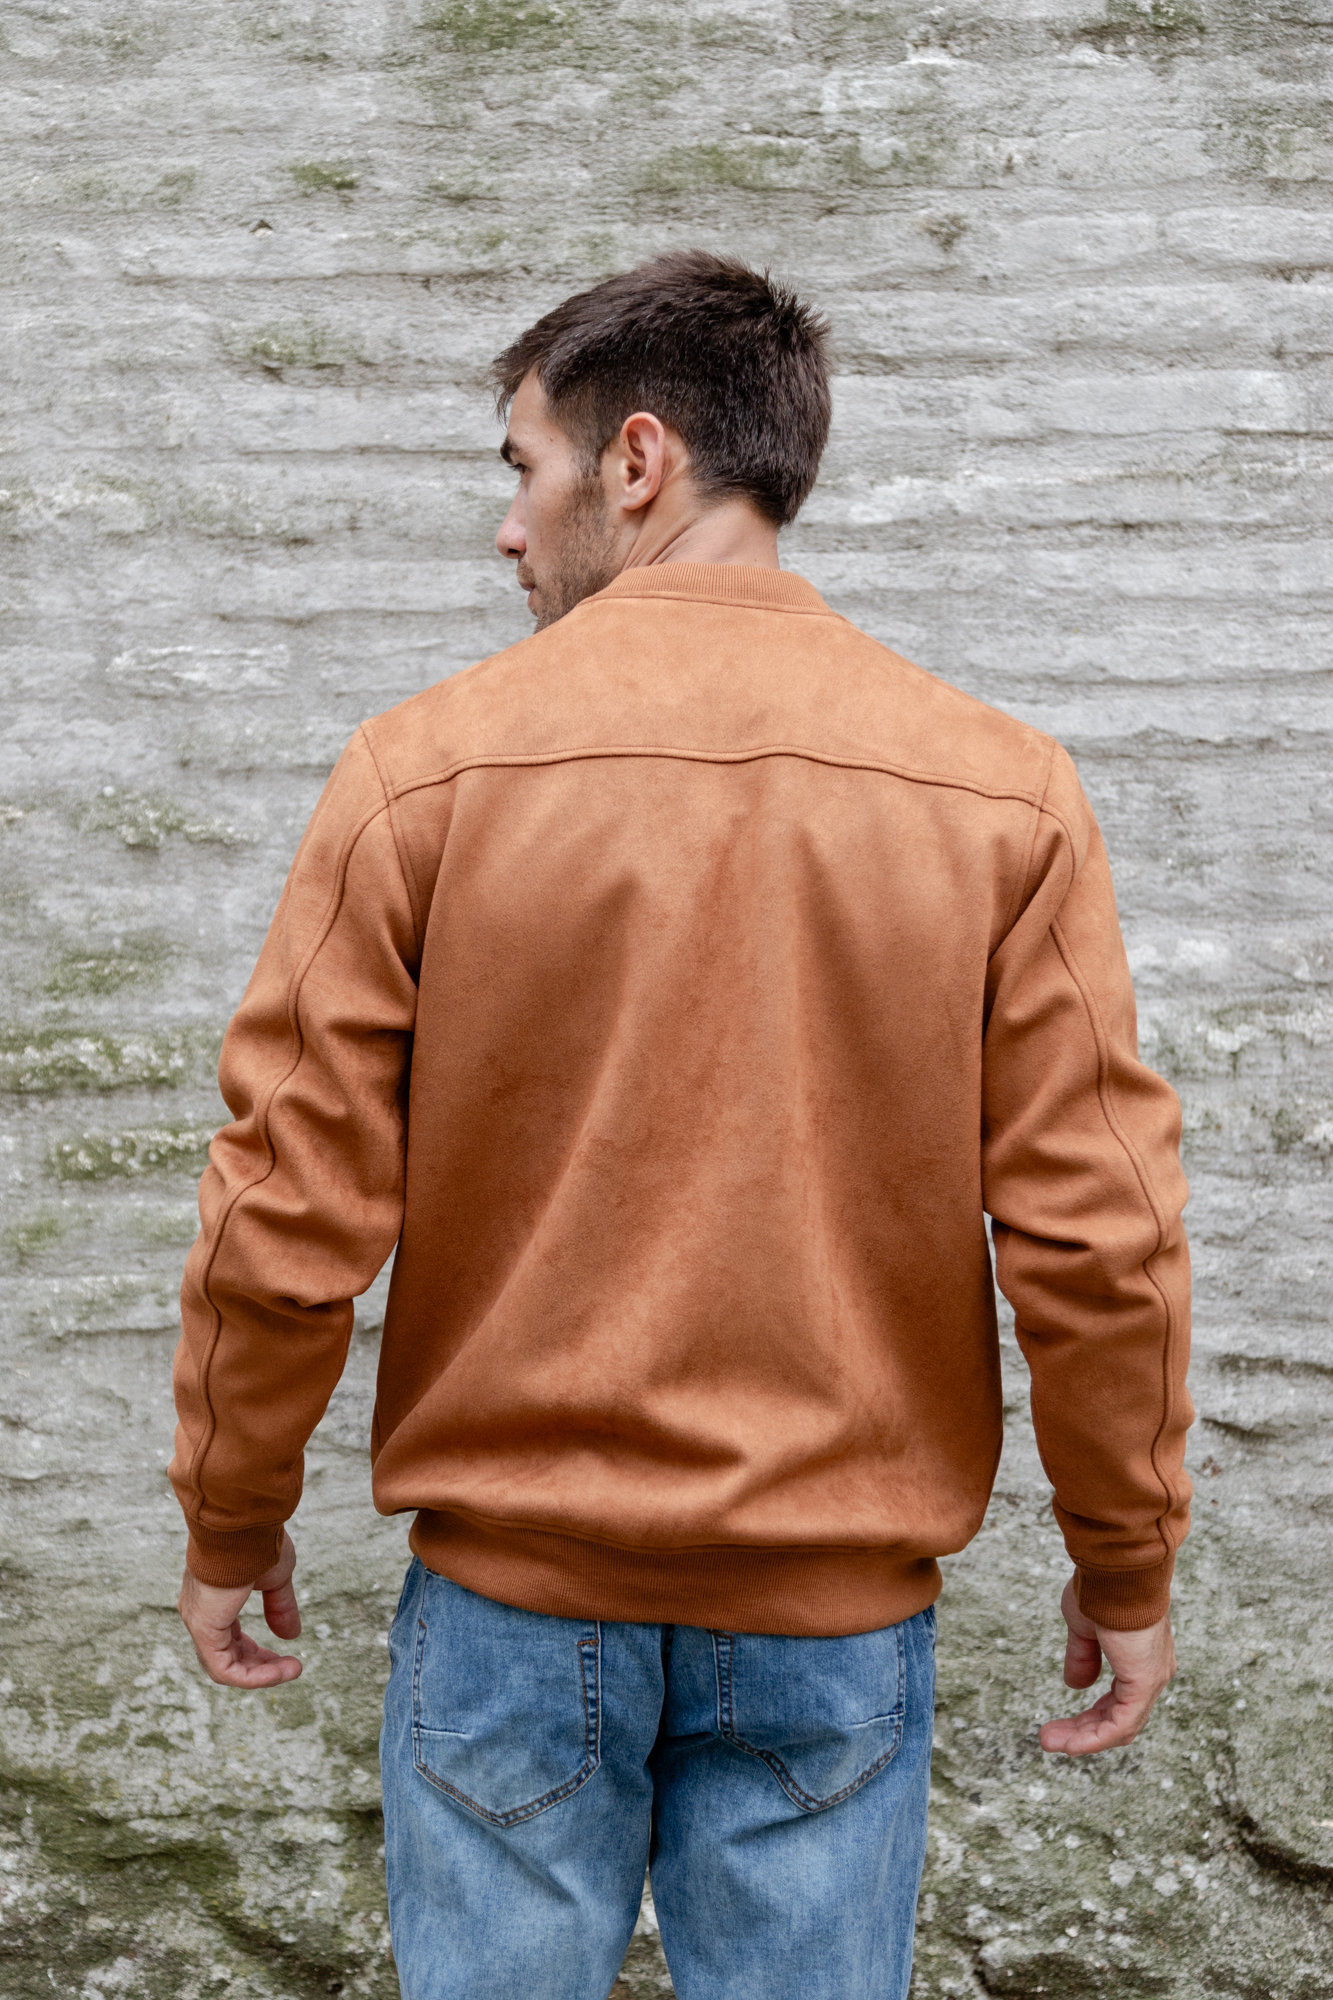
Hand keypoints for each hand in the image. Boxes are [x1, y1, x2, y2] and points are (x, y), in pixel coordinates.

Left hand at [178, 1530, 302, 1688]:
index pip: (230, 1638)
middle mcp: (199, 1612)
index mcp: (213, 1599)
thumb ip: (280, 1607)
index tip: (286, 1654)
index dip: (256, 1653)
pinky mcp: (204, 1630)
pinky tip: (279, 1673)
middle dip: (260, 1666)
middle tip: (290, 1667)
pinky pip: (224, 1669)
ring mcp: (199, 1622)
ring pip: (224, 1666)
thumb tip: (292, 1635)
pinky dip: (253, 1677)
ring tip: (292, 1670)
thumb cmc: (256, 1542)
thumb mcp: (275, 1578)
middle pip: (227, 1655)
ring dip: (261, 1674)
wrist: (243, 1525)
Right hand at [1039, 1576, 1175, 1756]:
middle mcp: (1153, 1672)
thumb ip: (1082, 1656)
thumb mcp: (1084, 1627)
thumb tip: (1075, 1685)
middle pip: (1118, 1718)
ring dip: (1083, 1738)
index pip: (1118, 1700)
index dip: (1089, 1717)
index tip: (1059, 1725)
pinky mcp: (1143, 1683)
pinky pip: (1120, 1724)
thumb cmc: (1102, 1589)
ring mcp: (1151, 1680)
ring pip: (1119, 1726)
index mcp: (1141, 1657)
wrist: (1115, 1572)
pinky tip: (1070, 1745)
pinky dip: (1094, 1738)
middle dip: (1081, 1731)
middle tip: (1049, 1739)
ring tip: (1049, 1743)